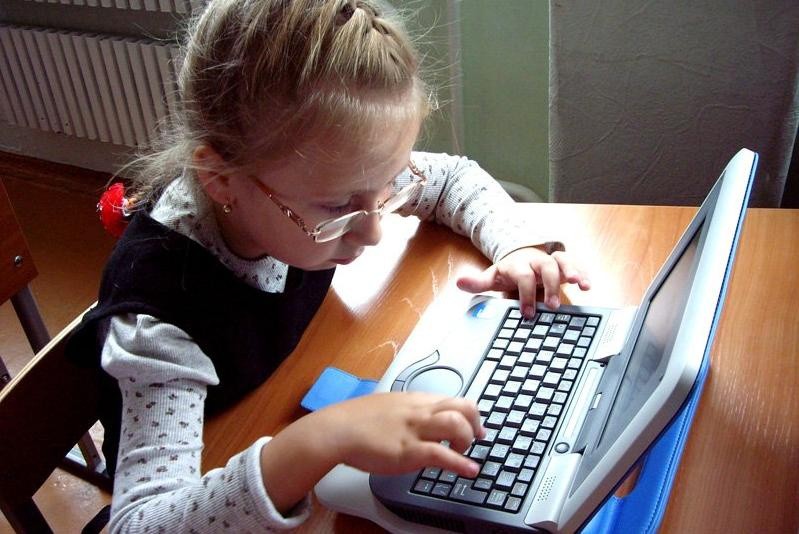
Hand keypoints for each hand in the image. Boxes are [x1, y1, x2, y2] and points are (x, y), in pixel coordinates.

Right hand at [260, 392, 483, 512]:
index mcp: (415, 400)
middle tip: (476, 438)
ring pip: (457, 424)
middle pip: (463, 406)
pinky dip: (461, 464)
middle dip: (476, 423)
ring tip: (464, 453)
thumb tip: (417, 422)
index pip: (453, 398)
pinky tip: (470, 471)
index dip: (469, 413)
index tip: (474, 425)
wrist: (336, 430)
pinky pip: (442, 455)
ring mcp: (415, 430)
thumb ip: (406, 412)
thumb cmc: (356, 420)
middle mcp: (419, 411)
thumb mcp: (387, 407)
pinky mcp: (409, 450)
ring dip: (468, 440)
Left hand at [456, 246, 589, 315]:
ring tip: (581, 286)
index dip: (525, 294)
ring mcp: (551, 261)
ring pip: (563, 261)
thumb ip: (478, 282)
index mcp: (518, 265)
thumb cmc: (509, 271)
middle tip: (553, 306)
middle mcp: (536, 261)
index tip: (528, 312)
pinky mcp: (564, 264)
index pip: (523, 276)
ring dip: (573, 272)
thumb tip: (459, 282)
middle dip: (551, 285)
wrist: (520, 253)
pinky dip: (583, 273)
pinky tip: (588, 285)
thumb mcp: (493, 276)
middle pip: (546, 267)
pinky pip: (576, 264)